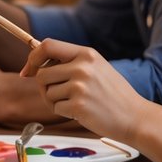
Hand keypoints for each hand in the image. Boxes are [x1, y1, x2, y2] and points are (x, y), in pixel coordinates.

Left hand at [21, 39, 145, 142]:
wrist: (134, 116)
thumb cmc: (113, 93)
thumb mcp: (96, 67)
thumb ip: (70, 62)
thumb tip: (35, 65)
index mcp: (86, 53)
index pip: (47, 45)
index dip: (33, 58)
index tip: (27, 70)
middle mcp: (82, 67)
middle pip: (42, 74)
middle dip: (45, 87)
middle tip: (60, 95)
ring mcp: (80, 86)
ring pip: (47, 93)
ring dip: (56, 101)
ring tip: (77, 103)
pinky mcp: (78, 105)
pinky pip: (56, 108)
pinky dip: (65, 113)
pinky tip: (82, 112)